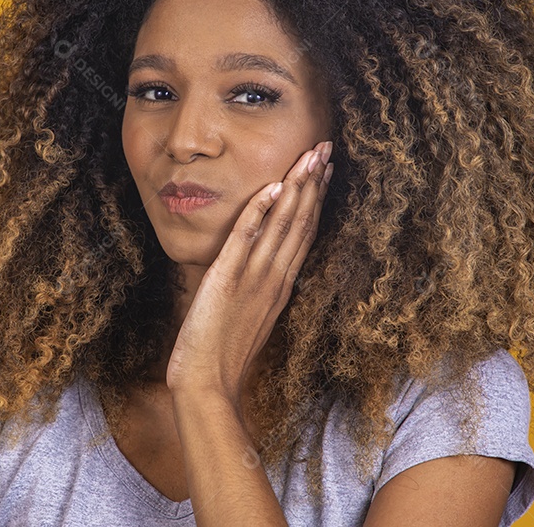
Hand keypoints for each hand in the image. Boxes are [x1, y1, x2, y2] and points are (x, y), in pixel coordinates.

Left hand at [165, 140, 333, 405]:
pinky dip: (260, 212)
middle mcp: (274, 278)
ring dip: (296, 187)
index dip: (315, 199)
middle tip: (326, 148)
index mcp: (280, 286)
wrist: (207, 385)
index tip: (324, 170)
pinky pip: (246, 240)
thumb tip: (265, 271)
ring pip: (281, 225)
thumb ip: (260, 290)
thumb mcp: (250, 317)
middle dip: (314, 182)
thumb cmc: (223, 358)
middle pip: (300, 222)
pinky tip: (272, 187)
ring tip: (309, 156)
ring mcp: (253, 278)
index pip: (303, 233)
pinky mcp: (227, 280)